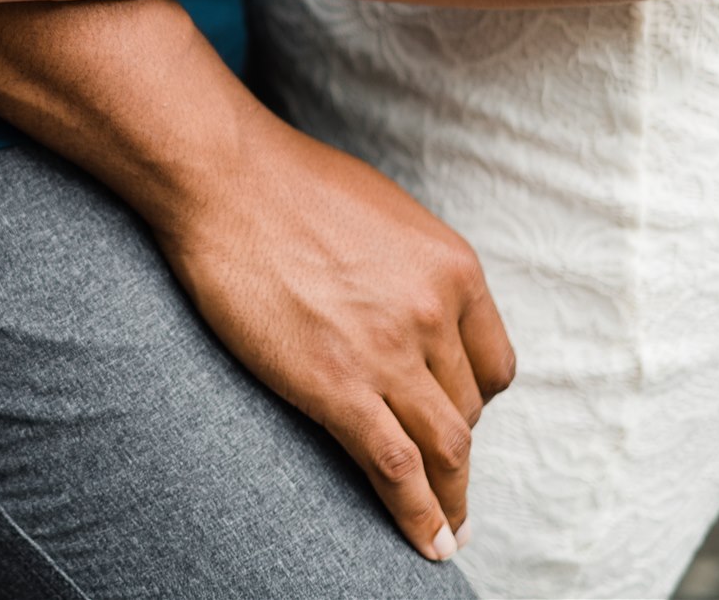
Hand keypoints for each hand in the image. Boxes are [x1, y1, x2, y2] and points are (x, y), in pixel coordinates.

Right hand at [166, 105, 515, 561]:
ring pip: (445, 448)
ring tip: (447, 532)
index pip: (493, 364)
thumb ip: (410, 267)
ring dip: (451, 498)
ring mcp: (388, 353)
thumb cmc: (286, 182)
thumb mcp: (383, 213)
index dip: (473, 398)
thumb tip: (406, 305)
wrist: (225, 178)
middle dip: (454, 446)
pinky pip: (396, 467)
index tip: (451, 415)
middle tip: (441, 477)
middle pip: (467, 409)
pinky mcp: (337, 386)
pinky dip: (418, 514)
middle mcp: (435, 314)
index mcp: (453, 269)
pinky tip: (427, 541)